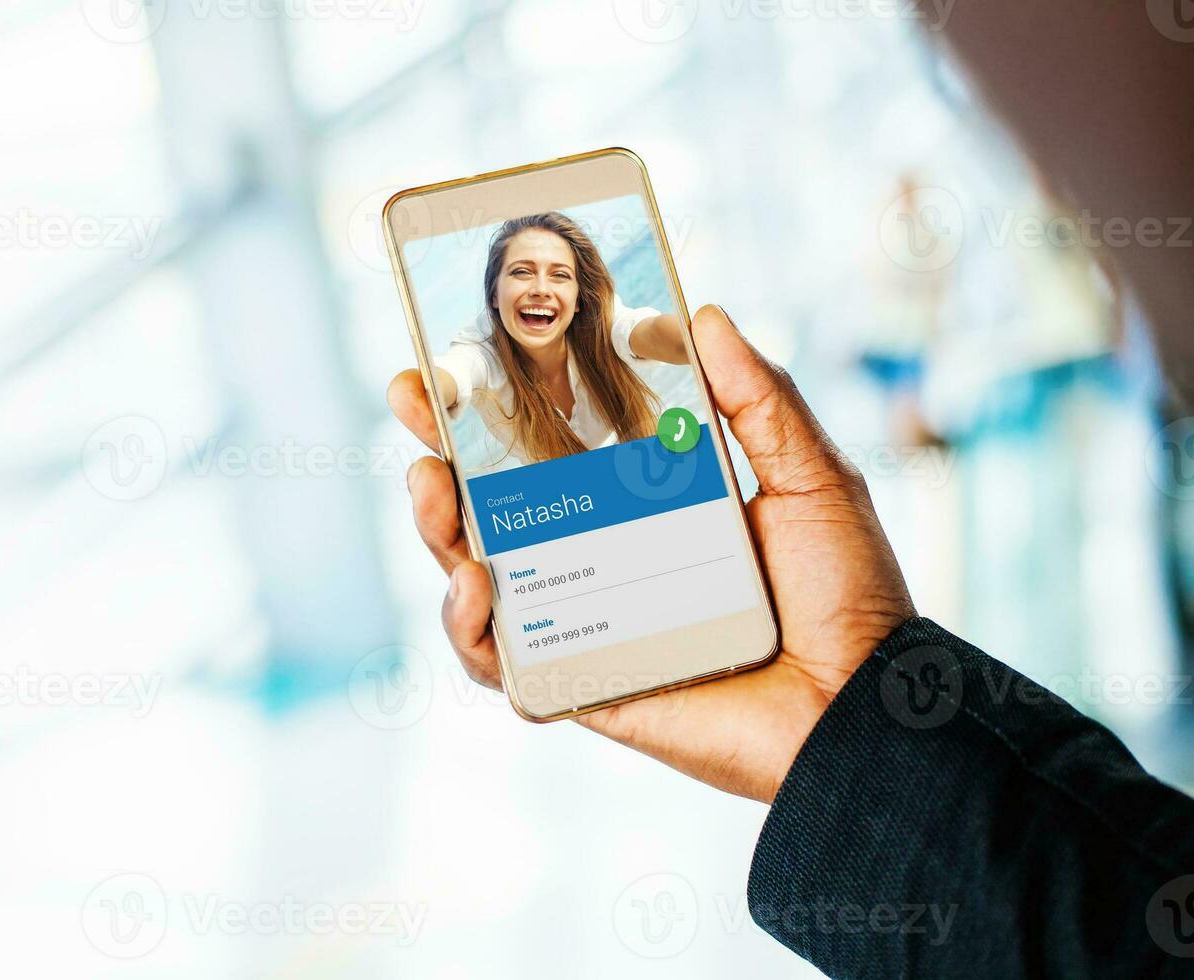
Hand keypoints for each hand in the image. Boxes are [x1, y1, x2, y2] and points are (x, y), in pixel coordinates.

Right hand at [387, 306, 914, 802]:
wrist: (864, 705)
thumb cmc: (848, 594)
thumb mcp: (809, 476)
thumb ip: (759, 399)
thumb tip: (707, 314)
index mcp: (646, 506)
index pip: (552, 451)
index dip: (494, 410)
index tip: (453, 363)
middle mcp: (605, 561)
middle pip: (495, 510)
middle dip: (439, 458)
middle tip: (414, 408)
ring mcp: (588, 624)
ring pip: (478, 581)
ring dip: (438, 533)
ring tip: (433, 490)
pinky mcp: (583, 685)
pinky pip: (504, 665)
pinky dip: (471, 630)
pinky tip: (479, 586)